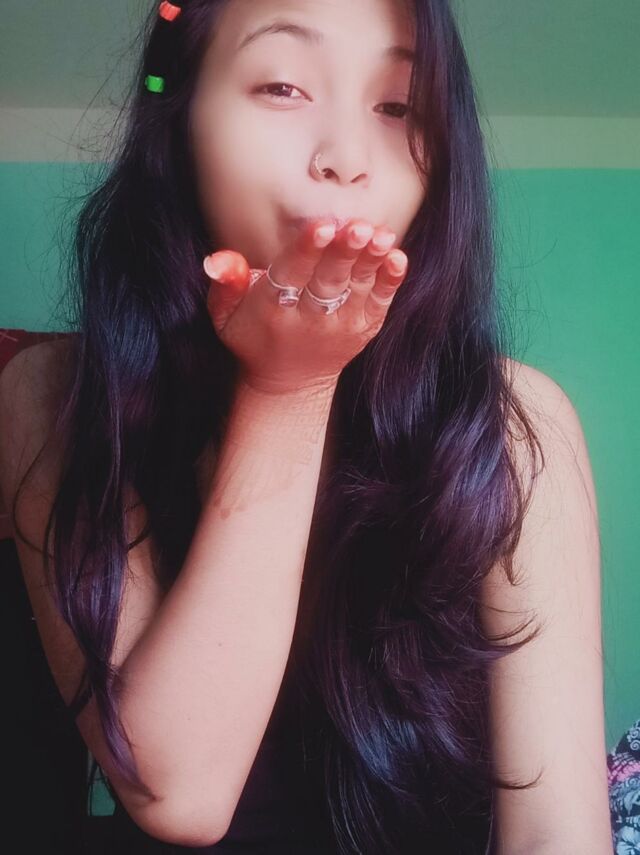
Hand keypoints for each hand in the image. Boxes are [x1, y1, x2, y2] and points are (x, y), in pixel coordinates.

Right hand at [203, 217, 408, 394]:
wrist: (289, 382)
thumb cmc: (254, 335)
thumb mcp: (225, 315)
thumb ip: (225, 284)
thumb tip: (217, 260)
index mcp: (274, 308)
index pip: (292, 274)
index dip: (307, 250)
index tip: (321, 226)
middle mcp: (310, 318)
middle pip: (329, 279)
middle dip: (344, 252)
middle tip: (358, 226)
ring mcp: (341, 324)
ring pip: (358, 287)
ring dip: (371, 260)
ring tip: (381, 235)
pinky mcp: (363, 328)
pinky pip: (380, 303)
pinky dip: (390, 282)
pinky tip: (397, 258)